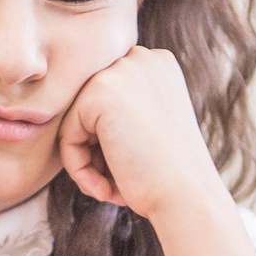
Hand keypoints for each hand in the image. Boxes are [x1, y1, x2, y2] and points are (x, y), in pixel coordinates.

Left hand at [58, 46, 228, 220]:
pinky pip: (67, 134)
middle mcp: (140, 58)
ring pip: (75, 121)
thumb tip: (73, 117)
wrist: (188, 197)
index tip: (129, 171)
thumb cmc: (170, 177)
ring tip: (110, 188)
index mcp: (157, 64)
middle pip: (89, 107)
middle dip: (96, 150)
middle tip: (116, 184)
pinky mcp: (98, 91)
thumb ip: (120, 112)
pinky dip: (78, 168)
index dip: (111, 142)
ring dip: (86, 161)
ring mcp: (120, 70)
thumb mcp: (150, 130)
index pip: (107, 101)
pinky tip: (105, 188)